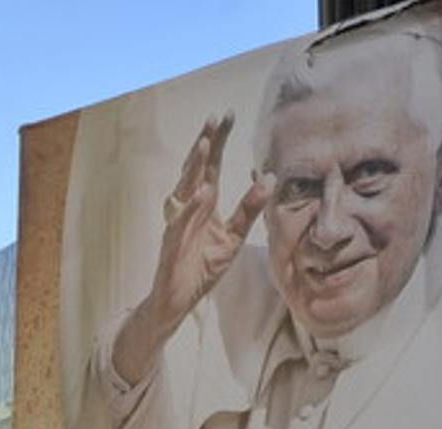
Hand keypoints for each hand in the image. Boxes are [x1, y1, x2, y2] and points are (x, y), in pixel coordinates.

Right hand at [114, 113, 273, 384]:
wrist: (178, 300)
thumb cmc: (202, 268)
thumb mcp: (234, 238)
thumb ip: (250, 209)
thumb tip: (269, 178)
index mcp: (204, 204)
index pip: (212, 166)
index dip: (220, 141)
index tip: (229, 114)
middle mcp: (189, 208)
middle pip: (197, 169)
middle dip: (207, 142)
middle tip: (217, 117)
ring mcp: (178, 224)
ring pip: (185, 189)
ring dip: (194, 167)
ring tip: (207, 143)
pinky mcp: (172, 244)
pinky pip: (181, 223)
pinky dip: (191, 208)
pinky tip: (203, 193)